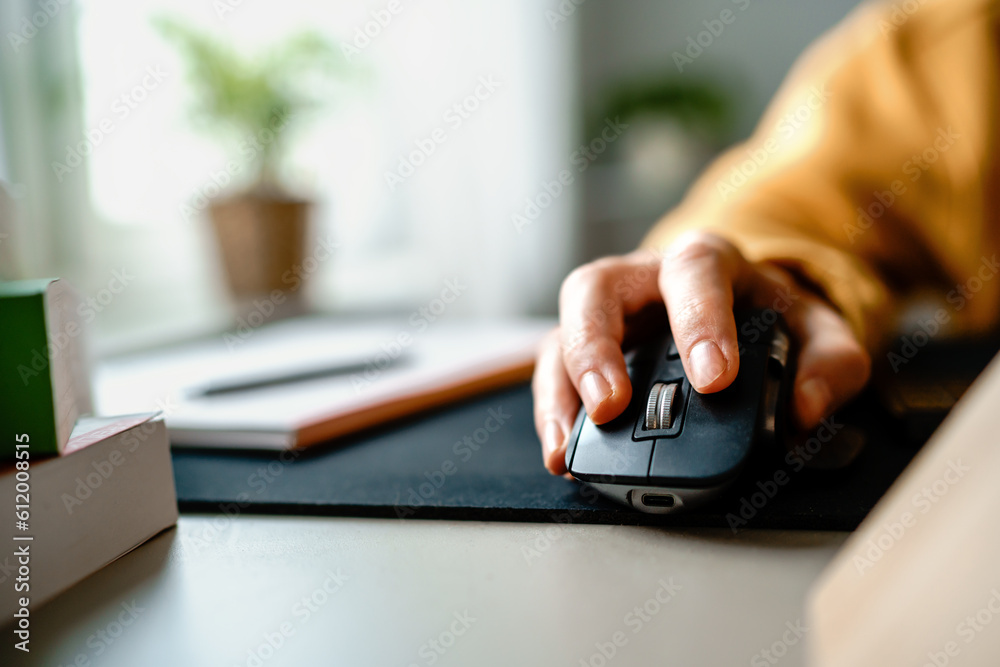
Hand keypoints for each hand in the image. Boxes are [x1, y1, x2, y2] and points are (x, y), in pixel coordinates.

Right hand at [532, 231, 870, 474]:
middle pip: (597, 290)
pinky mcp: (584, 351)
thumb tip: (804, 408)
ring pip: (561, 332)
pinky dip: (555, 414)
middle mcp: (641, 279)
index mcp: (704, 261)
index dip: (700, 322)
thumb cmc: (769, 316)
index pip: (694, 274)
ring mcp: (606, 315)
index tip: (714, 379)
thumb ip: (832, 363)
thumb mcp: (818, 331)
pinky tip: (563, 453)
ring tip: (570, 446)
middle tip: (613, 405)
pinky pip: (554, 374)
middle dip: (597, 349)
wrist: (739, 309)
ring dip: (562, 391)